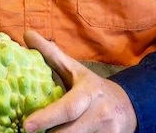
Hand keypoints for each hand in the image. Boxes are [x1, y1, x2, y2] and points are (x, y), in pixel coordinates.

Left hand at [22, 29, 137, 132]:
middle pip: (70, 132)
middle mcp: (100, 114)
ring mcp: (108, 132)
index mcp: (88, 93)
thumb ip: (51, 54)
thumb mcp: (75, 69)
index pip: (67, 108)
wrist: (128, 106)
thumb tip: (27, 34)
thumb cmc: (92, 87)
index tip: (27, 125)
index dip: (47, 118)